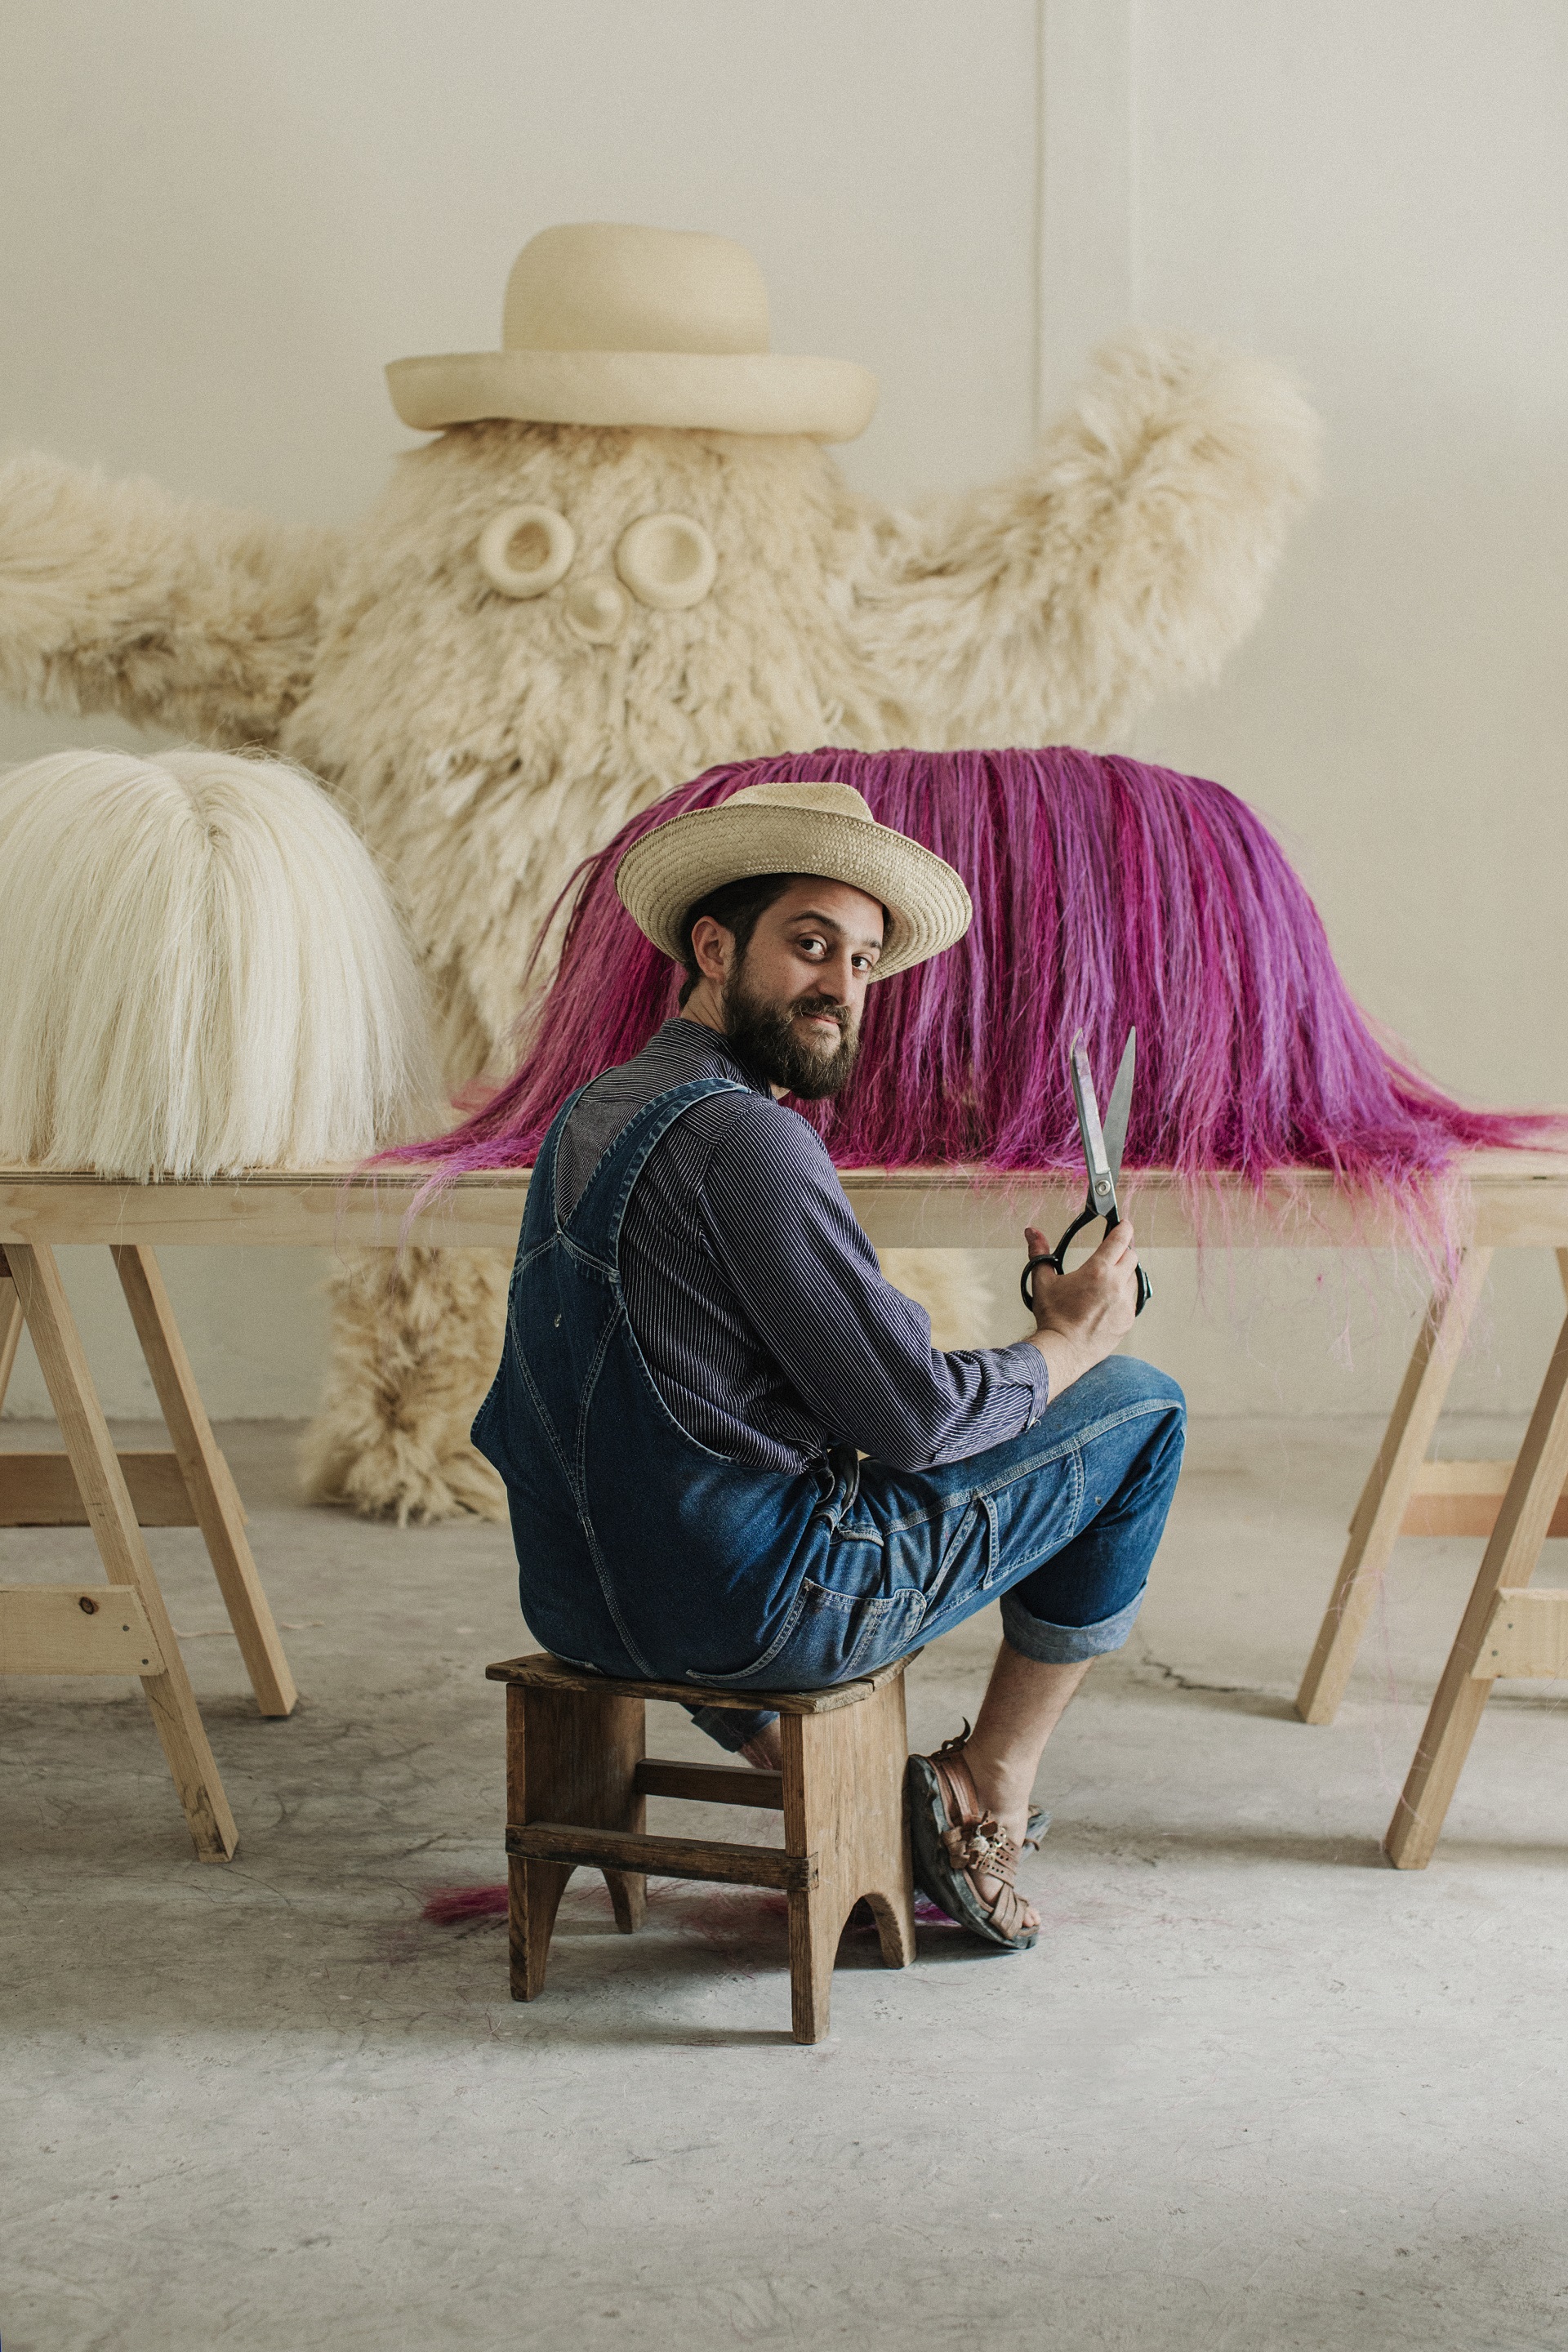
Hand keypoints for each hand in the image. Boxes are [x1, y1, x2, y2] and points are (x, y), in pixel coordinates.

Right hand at [1023, 1220, 1139, 1397]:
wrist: (1064, 1351)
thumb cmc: (1053, 1318)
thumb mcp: (1043, 1281)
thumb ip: (1040, 1253)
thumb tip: (1032, 1232)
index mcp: (1098, 1271)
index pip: (1119, 1240)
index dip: (1123, 1228)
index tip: (1124, 1224)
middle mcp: (1116, 1285)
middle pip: (1132, 1256)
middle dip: (1124, 1250)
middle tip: (1113, 1249)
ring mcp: (1125, 1304)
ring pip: (1134, 1278)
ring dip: (1125, 1272)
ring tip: (1109, 1276)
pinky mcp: (1128, 1319)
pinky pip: (1133, 1298)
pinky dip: (1125, 1293)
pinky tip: (1111, 1296)